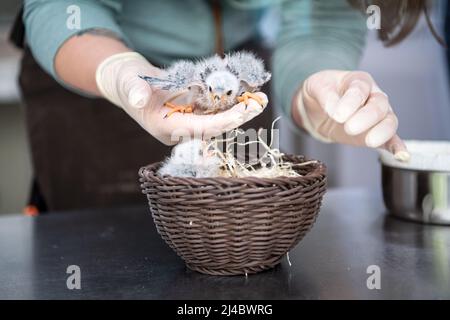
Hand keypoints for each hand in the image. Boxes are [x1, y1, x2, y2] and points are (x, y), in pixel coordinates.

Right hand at [96, 52, 267, 144]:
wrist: (128, 85)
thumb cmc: (127, 84)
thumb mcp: (128, 84)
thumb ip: (134, 91)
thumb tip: (139, 98)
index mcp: (167, 128)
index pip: (202, 129)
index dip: (224, 121)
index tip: (244, 110)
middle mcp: (181, 130)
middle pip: (216, 128)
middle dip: (239, 116)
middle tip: (260, 102)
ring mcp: (189, 123)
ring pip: (219, 120)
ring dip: (241, 110)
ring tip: (260, 97)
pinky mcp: (193, 113)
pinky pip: (216, 111)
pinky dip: (232, 104)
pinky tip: (248, 94)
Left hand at [294, 70, 408, 159]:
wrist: (318, 109)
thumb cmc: (322, 93)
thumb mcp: (316, 87)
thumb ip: (325, 95)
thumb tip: (334, 110)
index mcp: (359, 81)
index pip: (360, 89)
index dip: (350, 102)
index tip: (338, 115)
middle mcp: (373, 97)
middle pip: (379, 105)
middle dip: (366, 117)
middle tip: (349, 127)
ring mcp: (378, 117)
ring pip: (389, 122)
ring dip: (382, 132)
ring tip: (369, 142)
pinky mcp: (376, 135)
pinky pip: (391, 141)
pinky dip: (397, 148)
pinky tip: (401, 156)